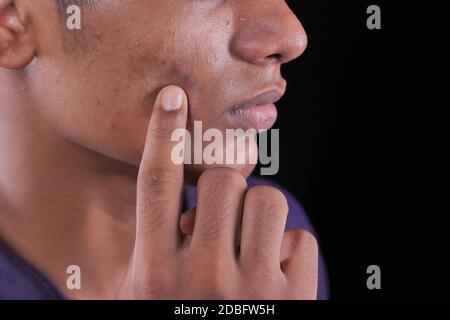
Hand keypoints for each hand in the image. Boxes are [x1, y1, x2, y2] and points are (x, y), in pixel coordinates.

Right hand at [118, 85, 317, 298]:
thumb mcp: (146, 296)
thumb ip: (154, 250)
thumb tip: (181, 208)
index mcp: (154, 275)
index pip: (155, 186)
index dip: (163, 136)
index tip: (173, 98)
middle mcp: (200, 279)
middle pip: (221, 180)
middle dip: (223, 190)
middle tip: (220, 219)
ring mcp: (252, 290)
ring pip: (266, 199)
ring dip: (257, 216)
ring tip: (248, 246)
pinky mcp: (295, 300)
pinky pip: (301, 236)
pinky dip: (289, 250)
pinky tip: (275, 277)